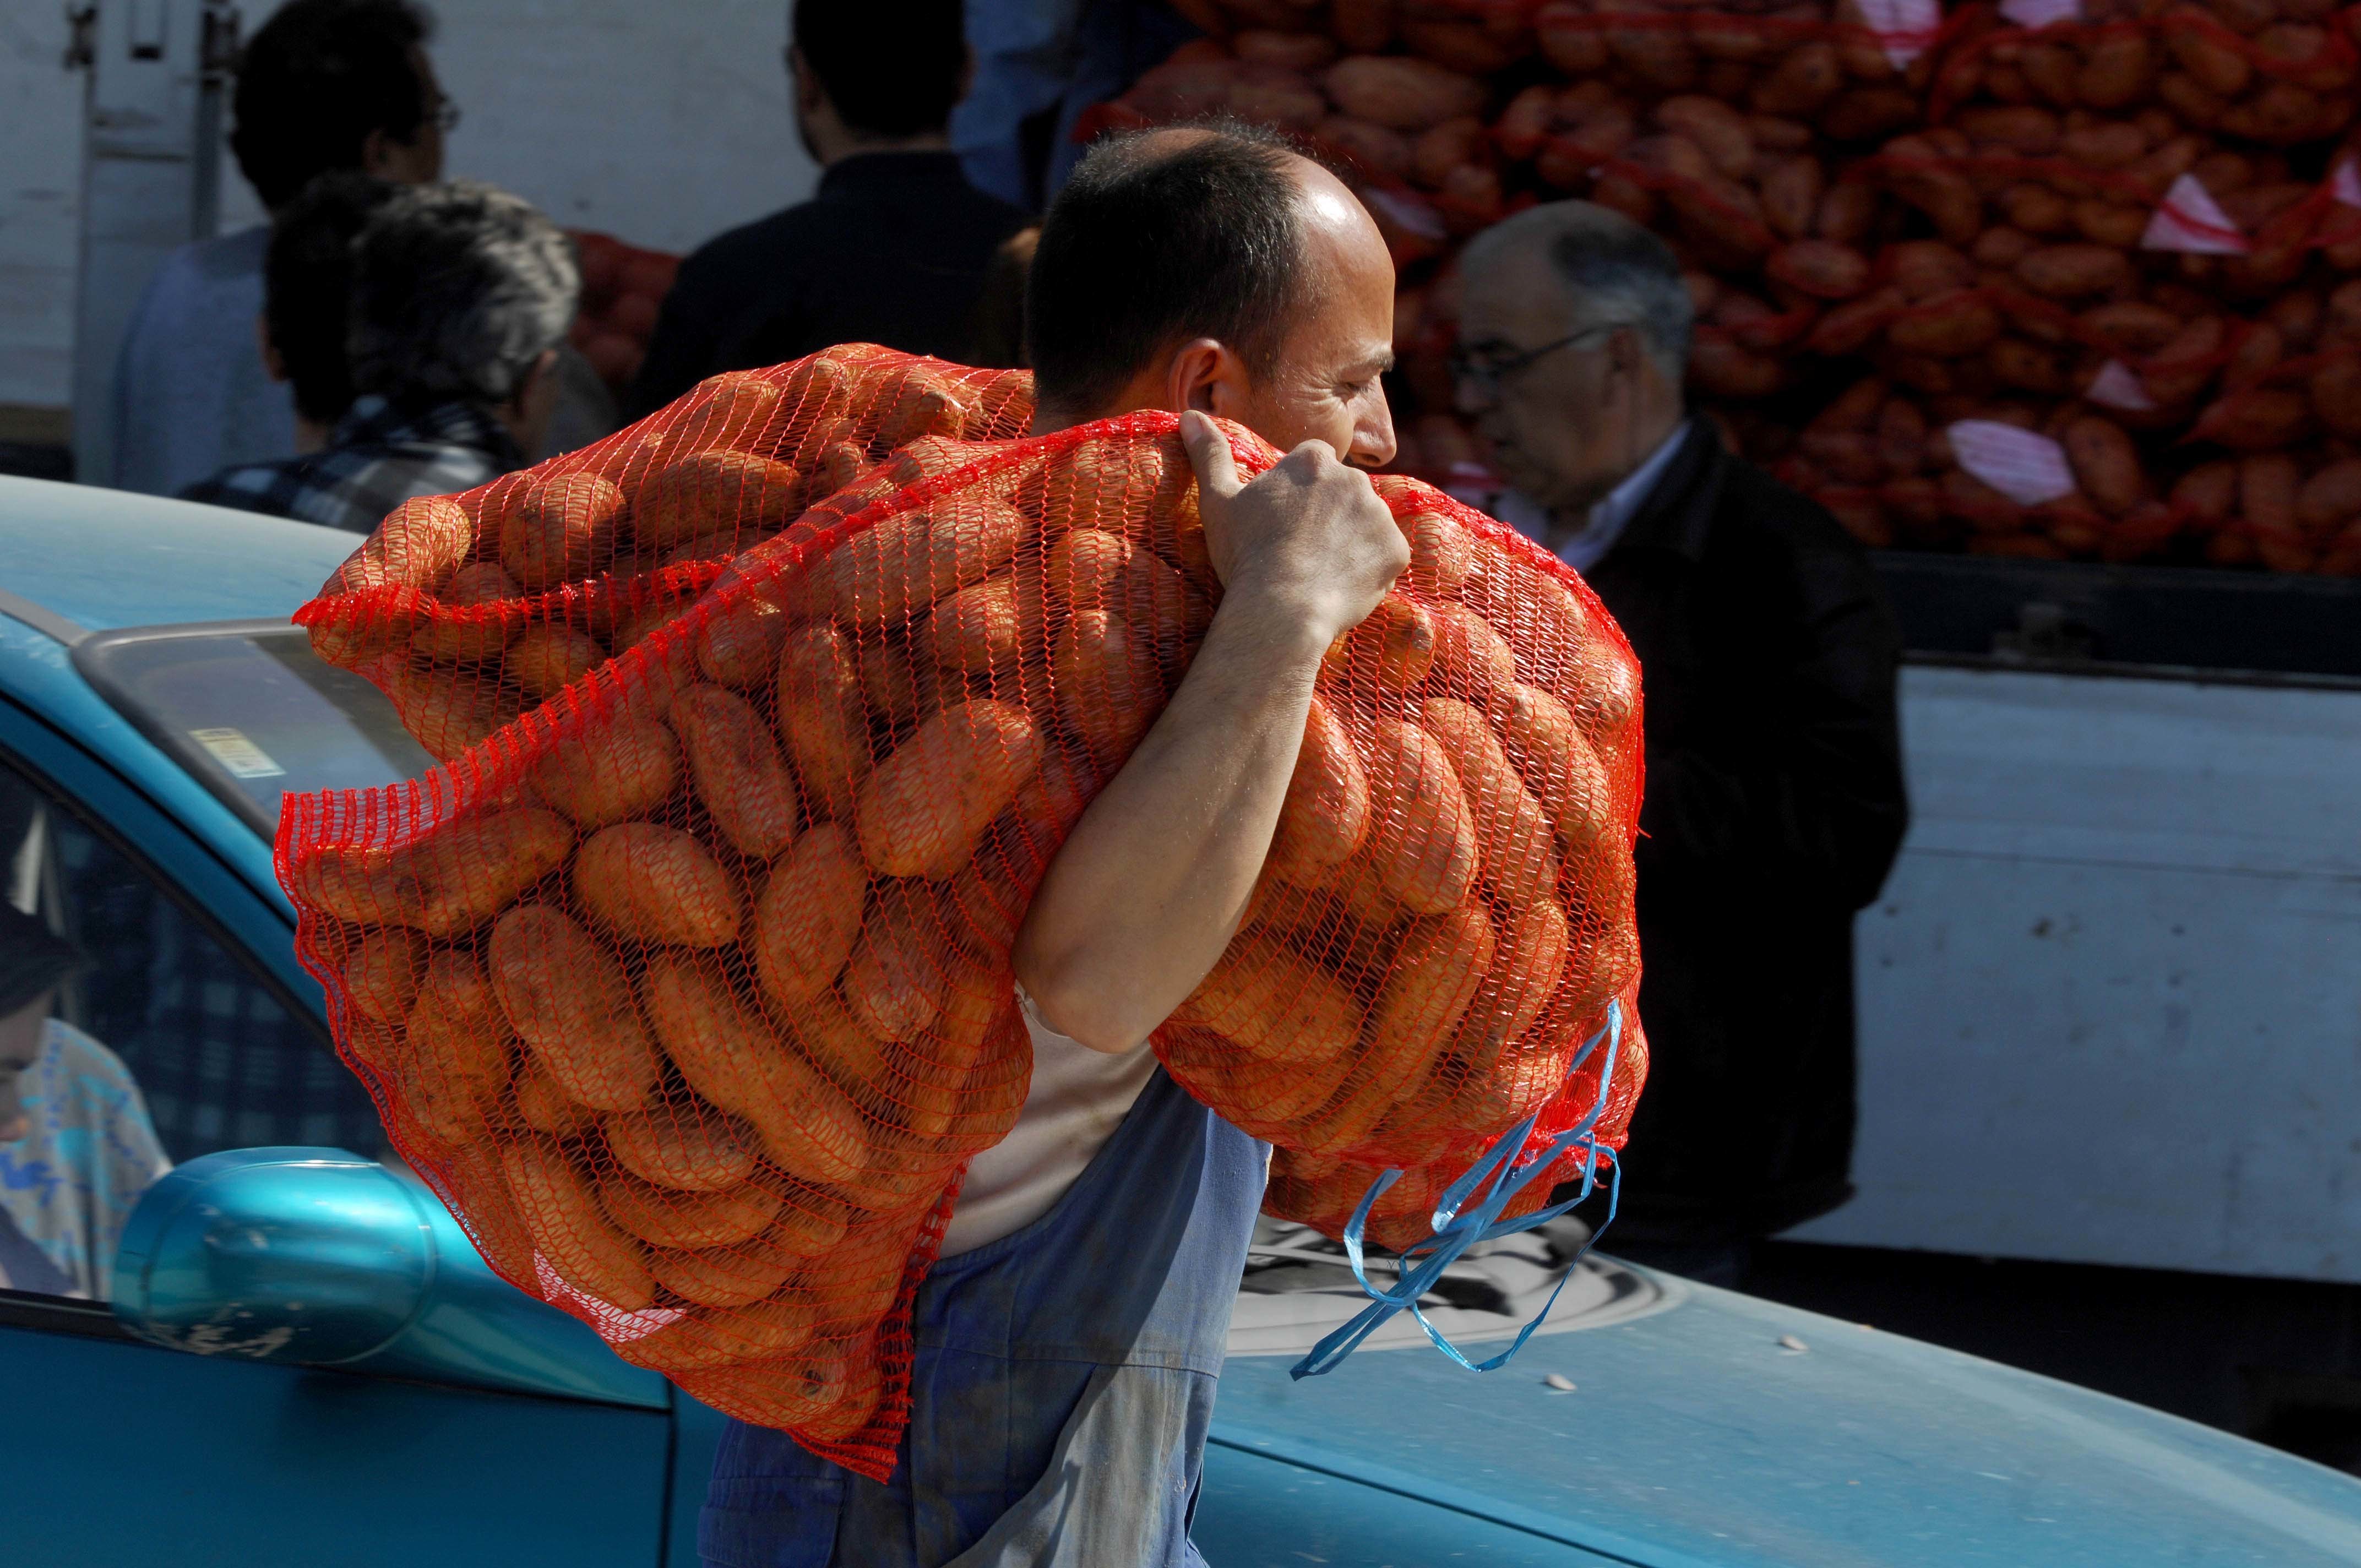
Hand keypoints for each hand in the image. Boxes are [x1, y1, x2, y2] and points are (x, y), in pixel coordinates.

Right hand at [1180, 410, 1407, 649]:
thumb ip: (1209, 455)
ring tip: (1321, 570)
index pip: (1313, 463)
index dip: (1298, 492)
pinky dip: (1370, 568)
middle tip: (1301, 548)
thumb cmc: (1246, 553)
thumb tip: (1188, 415)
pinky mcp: (1396, 551)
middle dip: (1329, 512)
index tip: (1283, 520)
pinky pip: (1386, 555)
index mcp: (1313, 460)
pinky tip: (1341, 585)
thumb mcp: (1218, 501)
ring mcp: (1379, 515)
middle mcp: (1353, 479)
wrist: (1281, 609)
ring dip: (1351, 539)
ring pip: (1366, 523)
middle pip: (1343, 491)